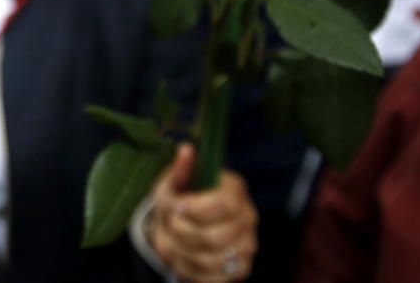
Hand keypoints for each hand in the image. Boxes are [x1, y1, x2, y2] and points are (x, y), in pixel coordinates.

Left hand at [151, 144, 257, 282]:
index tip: (176, 206)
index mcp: (235, 190)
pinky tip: (182, 253)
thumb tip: (185, 149)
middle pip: (214, 238)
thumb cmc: (177, 197)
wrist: (178, 223)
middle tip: (171, 223)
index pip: (223, 205)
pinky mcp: (240, 270)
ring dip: (180, 250)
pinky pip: (210, 278)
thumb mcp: (173, 181)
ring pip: (209, 260)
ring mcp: (247, 246)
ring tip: (173, 237)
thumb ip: (180, 169)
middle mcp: (248, 218)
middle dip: (182, 232)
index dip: (195, 209)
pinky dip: (187, 267)